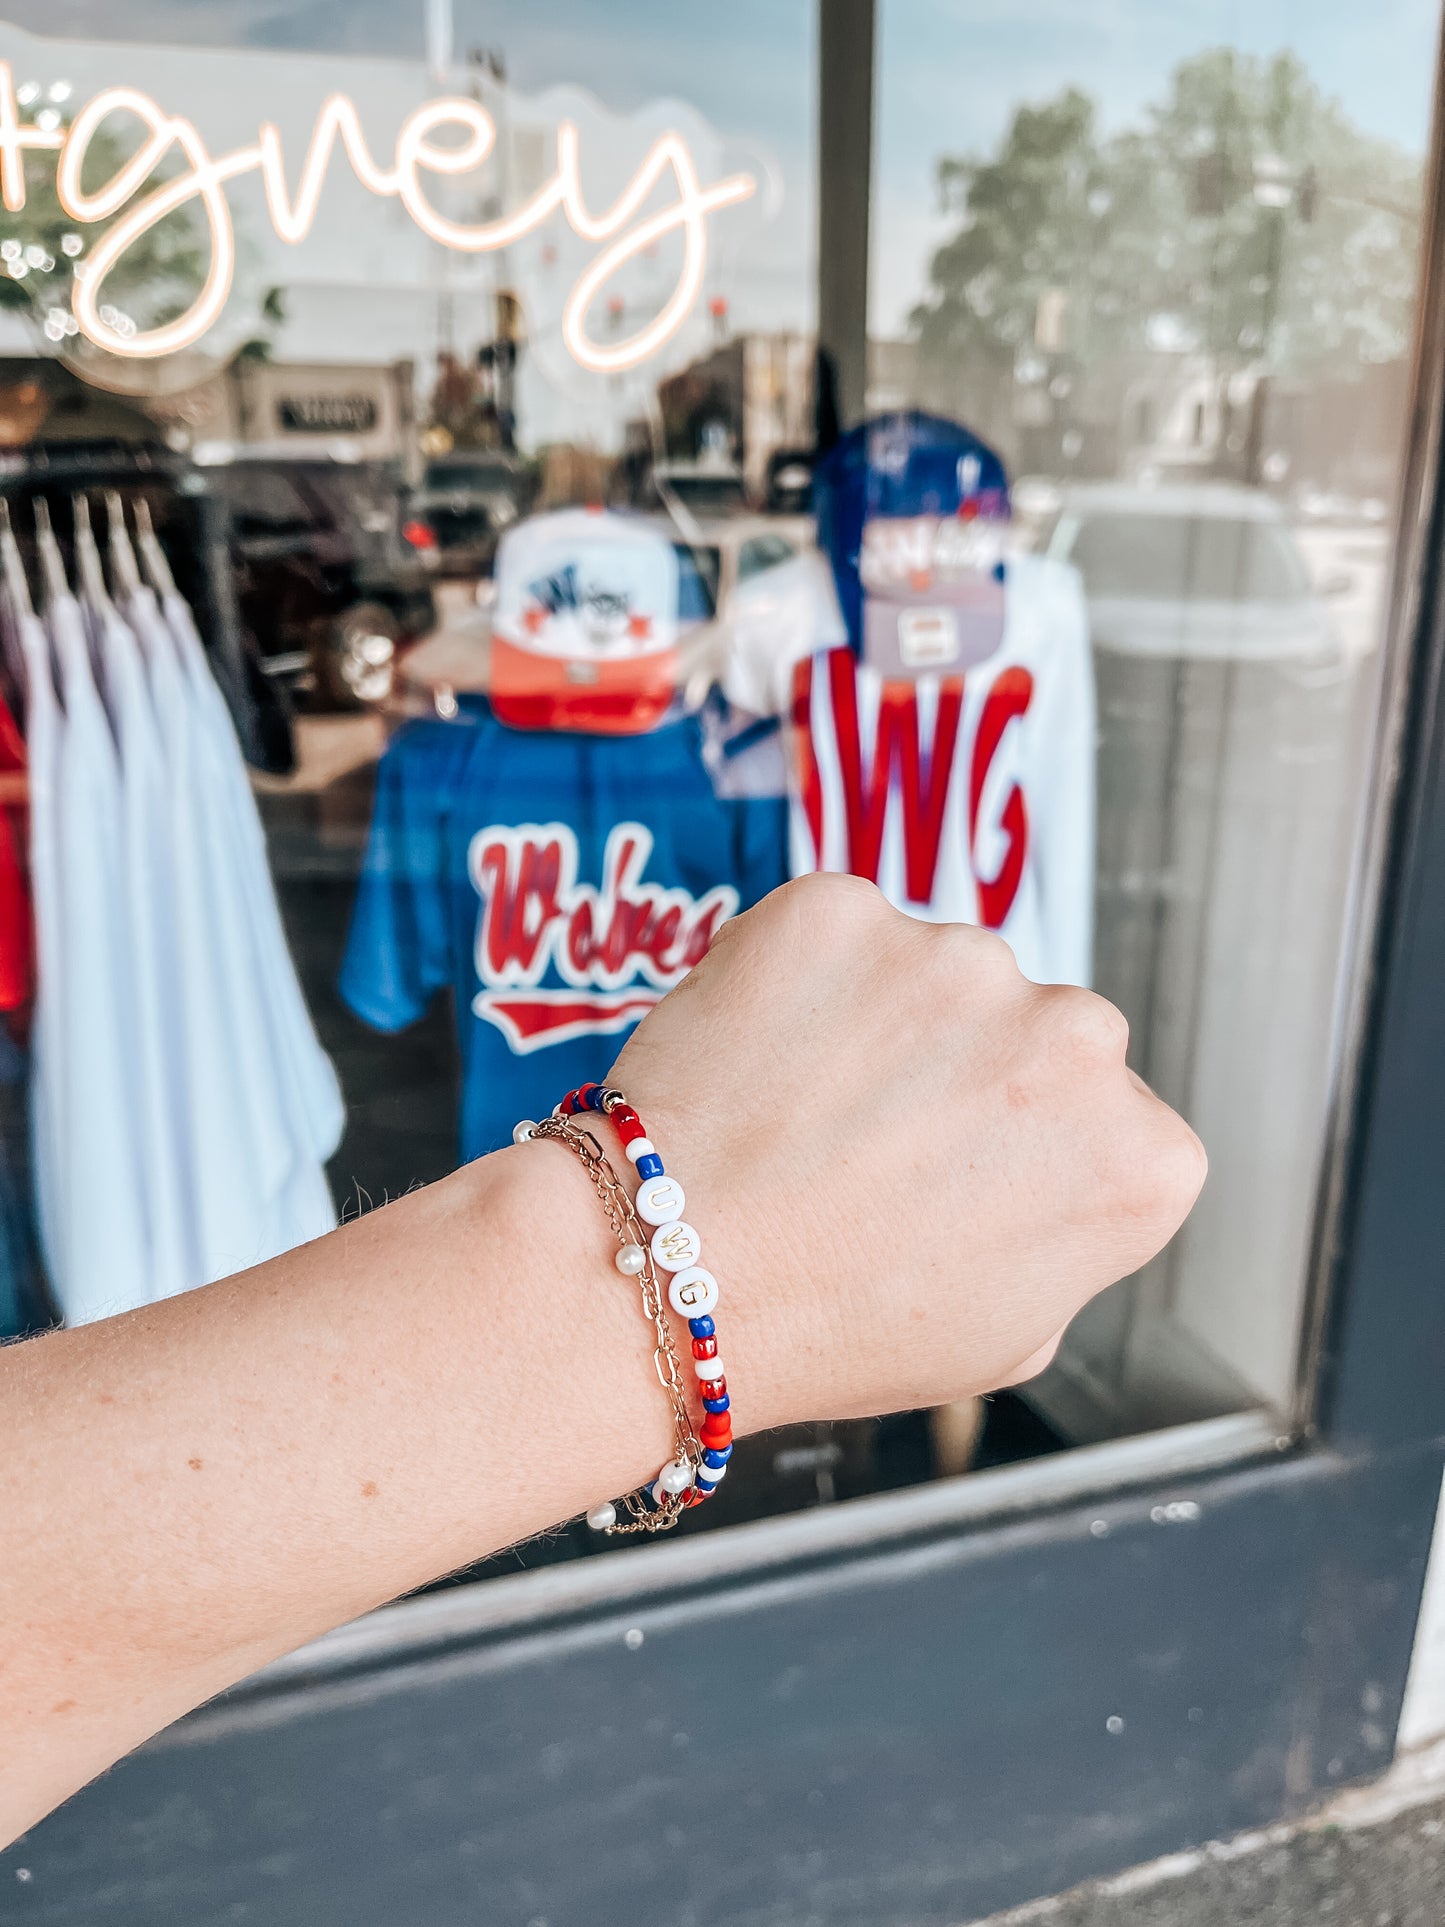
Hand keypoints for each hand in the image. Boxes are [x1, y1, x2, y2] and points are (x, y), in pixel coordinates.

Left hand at [611, 874, 1205, 1431]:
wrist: (668, 1275)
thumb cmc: (830, 1325)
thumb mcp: (1009, 1339)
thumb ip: (1065, 1240)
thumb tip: (1044, 1180)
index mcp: (1142, 1156)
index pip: (1112, 1123)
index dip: (1027, 1158)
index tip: (965, 1188)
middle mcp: (1076, 1037)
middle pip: (1037, 1032)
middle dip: (974, 1074)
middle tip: (879, 1147)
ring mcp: (958, 958)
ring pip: (937, 974)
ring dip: (888, 1020)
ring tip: (806, 1113)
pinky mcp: (845, 908)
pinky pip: (839, 934)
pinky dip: (802, 978)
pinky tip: (764, 1061)